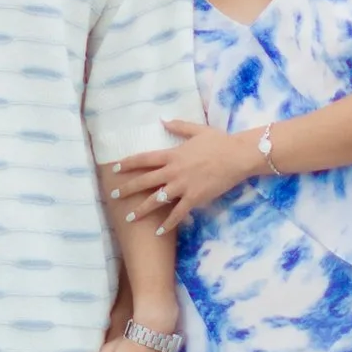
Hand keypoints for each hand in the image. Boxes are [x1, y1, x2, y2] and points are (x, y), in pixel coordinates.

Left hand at [109, 120, 259, 230]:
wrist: (237, 156)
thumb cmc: (219, 142)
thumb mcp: (197, 130)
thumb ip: (178, 126)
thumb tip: (163, 119)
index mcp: (172, 154)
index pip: (144, 159)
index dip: (128, 164)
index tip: (114, 168)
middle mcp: (173, 171)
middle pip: (145, 181)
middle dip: (127, 189)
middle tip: (113, 195)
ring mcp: (183, 186)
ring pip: (157, 200)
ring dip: (142, 210)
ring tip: (129, 218)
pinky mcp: (194, 198)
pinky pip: (177, 213)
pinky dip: (168, 223)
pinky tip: (158, 231)